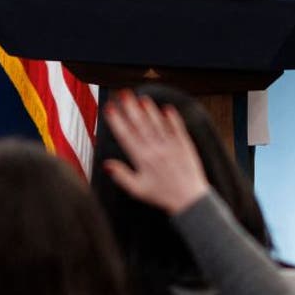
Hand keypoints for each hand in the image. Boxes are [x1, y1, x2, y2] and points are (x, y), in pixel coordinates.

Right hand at [101, 90, 209, 214]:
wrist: (189, 200)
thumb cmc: (162, 195)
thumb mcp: (137, 190)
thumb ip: (121, 175)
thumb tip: (106, 164)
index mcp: (142, 159)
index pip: (126, 135)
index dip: (117, 120)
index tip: (110, 108)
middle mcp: (156, 150)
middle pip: (140, 125)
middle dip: (130, 108)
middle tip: (123, 94)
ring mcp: (171, 146)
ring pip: (157, 124)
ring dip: (149, 110)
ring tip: (142, 98)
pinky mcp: (185, 146)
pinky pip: (177, 128)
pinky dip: (172, 118)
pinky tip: (167, 108)